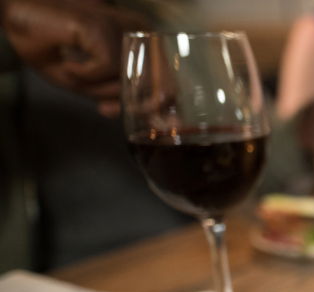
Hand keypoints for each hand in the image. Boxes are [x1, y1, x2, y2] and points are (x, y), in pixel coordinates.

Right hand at [1, 0, 148, 116]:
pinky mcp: (102, 26)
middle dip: (127, 102)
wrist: (18, 21)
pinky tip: (69, 62)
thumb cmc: (52, 48)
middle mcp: (140, 31)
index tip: (126, 114)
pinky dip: (83, 73)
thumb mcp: (90, 83)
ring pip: (130, 78)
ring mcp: (123, 27)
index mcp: (143, 42)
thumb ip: (119, 97)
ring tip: (77, 72)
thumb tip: (152, 120)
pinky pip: (106, 66)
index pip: (168, 80)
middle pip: (156, 83)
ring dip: (100, 88)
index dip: (153, 107)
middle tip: (102, 104)